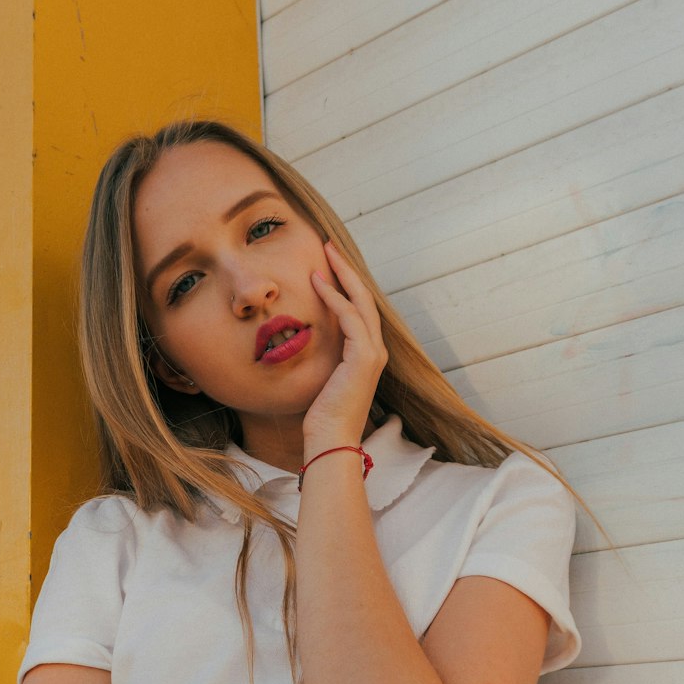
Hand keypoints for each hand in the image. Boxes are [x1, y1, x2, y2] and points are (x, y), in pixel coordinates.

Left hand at [303, 239, 388, 447]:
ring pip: (360, 301)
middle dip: (346, 269)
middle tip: (329, 245)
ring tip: (325, 253)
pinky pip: (348, 317)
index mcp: (367, 353)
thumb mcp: (323, 376)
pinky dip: (334, 297)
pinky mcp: (363, 358)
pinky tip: (317, 283)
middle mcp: (376, 349)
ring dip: (342, 274)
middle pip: (364, 297)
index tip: (327, 262)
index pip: (359, 309)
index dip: (345, 283)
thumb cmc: (322, 414)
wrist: (330, 439)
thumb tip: (307, 338)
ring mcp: (373, 353)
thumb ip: (324, 355)